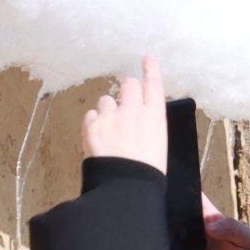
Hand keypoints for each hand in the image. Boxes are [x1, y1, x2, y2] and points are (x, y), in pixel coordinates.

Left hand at [81, 55, 167, 174]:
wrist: (125, 191)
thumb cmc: (147, 175)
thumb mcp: (158, 148)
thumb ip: (149, 127)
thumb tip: (141, 121)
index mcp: (155, 117)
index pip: (154, 84)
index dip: (151, 69)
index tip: (147, 58)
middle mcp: (134, 111)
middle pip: (128, 85)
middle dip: (125, 92)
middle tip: (123, 106)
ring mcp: (112, 117)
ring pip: (106, 100)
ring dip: (107, 110)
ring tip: (110, 132)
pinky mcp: (92, 126)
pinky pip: (90, 116)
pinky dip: (93, 124)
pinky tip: (98, 139)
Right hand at [172, 193, 249, 249]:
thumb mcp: (247, 238)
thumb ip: (232, 227)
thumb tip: (209, 226)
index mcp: (212, 225)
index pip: (197, 207)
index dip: (188, 197)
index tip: (179, 191)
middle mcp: (198, 239)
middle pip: (181, 225)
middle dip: (174, 219)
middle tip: (170, 213)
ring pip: (175, 246)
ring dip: (172, 241)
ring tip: (172, 237)